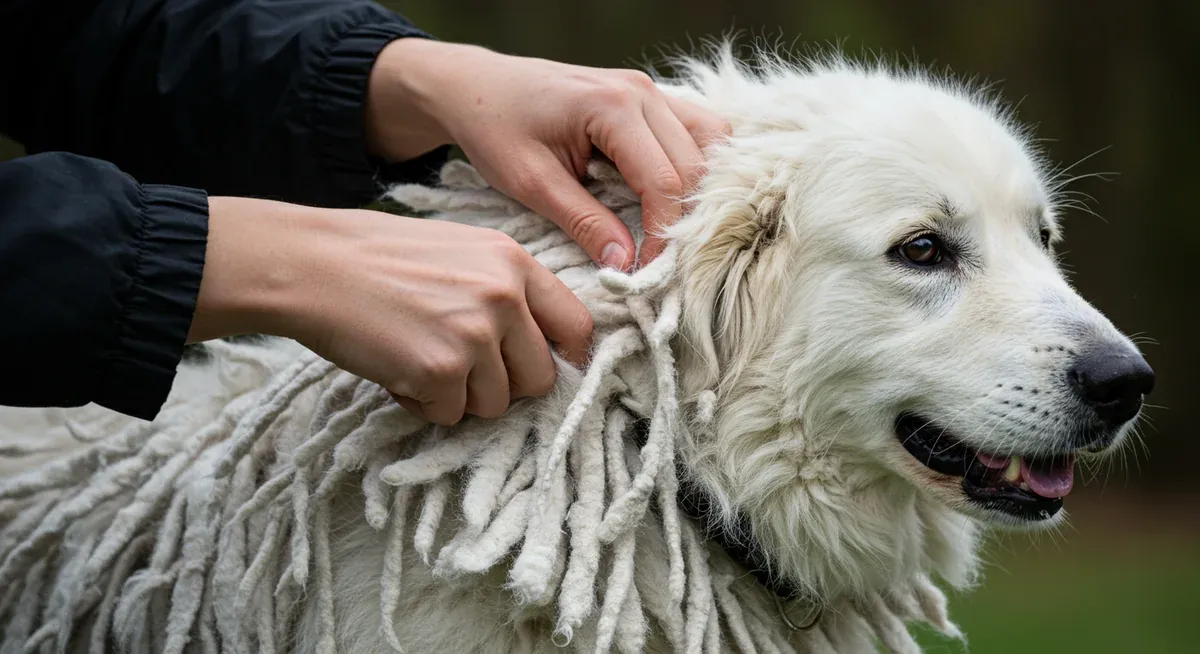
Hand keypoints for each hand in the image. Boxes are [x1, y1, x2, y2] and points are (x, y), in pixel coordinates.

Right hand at [188, 197, 592, 424]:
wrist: (313, 265)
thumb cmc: (379, 257)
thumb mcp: (461, 251)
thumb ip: (505, 289)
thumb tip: (538, 343)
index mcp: (515, 263)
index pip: (577, 326)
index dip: (567, 357)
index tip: (549, 369)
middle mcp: (504, 298)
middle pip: (541, 378)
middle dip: (505, 385)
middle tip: (462, 368)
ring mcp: (475, 336)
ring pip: (496, 404)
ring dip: (461, 397)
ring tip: (420, 359)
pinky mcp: (441, 372)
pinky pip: (450, 415)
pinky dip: (423, 403)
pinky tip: (397, 368)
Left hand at [366, 39, 730, 269]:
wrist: (476, 87)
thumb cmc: (495, 129)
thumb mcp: (531, 183)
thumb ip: (582, 222)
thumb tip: (624, 265)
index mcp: (612, 107)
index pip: (665, 181)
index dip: (663, 234)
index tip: (646, 272)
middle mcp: (642, 91)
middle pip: (697, 164)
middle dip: (687, 217)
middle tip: (663, 259)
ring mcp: (650, 89)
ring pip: (712, 141)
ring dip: (701, 188)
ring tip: (673, 229)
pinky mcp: (649, 97)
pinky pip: (697, 129)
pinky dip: (697, 165)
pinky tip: (675, 197)